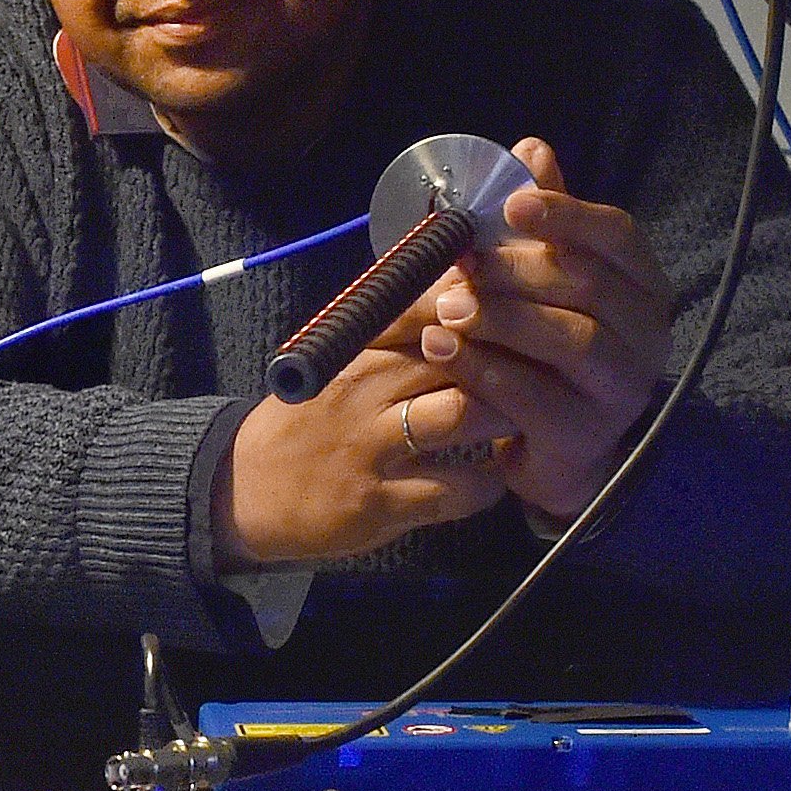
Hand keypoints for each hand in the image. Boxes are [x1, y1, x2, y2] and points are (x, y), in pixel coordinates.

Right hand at [214, 336, 516, 571]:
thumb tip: (467, 287)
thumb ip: (399, 332)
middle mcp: (361, 390)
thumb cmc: (308, 422)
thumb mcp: (340, 363)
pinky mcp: (377, 503)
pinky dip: (487, 484)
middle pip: (457, 355)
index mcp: (355, 349)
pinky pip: (456, 489)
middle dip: (512, 359)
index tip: (521, 314)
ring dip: (505, 417)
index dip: (485, 307)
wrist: (243, 491)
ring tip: (522, 421)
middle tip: (546, 370)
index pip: (430, 308)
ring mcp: (368, 447)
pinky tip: (491, 479)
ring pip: (461, 415)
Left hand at [412, 138, 673, 523]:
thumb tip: (530, 147)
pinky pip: (534, 395)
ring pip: (569, 339)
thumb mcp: (544, 282)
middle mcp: (648, 332)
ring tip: (444, 309)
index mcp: (643, 284)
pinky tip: (441, 348)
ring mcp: (624, 387)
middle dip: (514, 270)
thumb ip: (541, 222)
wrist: (551, 446)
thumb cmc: (545, 351)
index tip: (511, 205)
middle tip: (458, 264)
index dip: (565, 215)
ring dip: (500, 317)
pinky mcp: (587, 434)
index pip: (617, 235)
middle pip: (585, 284)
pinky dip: (483, 368)